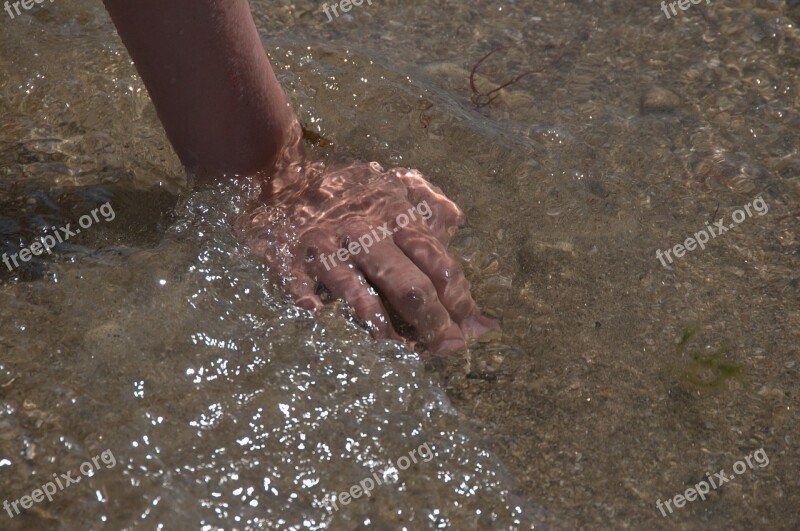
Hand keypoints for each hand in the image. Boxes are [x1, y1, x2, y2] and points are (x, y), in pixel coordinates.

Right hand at [240, 123, 497, 354]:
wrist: (286, 176)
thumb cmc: (350, 191)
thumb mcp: (396, 185)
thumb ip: (431, 205)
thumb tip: (456, 225)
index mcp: (397, 216)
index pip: (436, 263)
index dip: (458, 298)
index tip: (474, 327)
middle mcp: (366, 232)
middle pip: (407, 282)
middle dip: (432, 320)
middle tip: (448, 348)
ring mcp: (328, 246)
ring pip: (357, 288)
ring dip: (380, 323)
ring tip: (400, 348)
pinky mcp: (293, 257)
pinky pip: (301, 283)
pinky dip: (307, 298)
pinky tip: (317, 312)